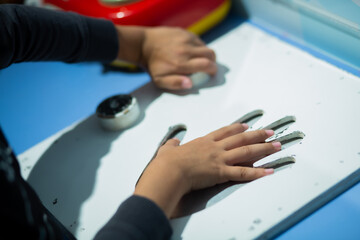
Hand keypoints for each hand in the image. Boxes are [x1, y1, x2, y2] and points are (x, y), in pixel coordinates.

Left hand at [114, 26, 216, 89]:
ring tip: (199, 60)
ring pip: (205, 46)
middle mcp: (185, 50)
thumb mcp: (160, 80)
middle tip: (208, 67)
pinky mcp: (184, 32)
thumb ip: (175, 84)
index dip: (213, 70)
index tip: (212, 73)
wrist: (143, 45)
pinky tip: (191, 51)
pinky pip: (198, 40)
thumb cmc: (152, 65)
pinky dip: (199, 46)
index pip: (207, 65)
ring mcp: (185, 39)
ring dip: (206, 54)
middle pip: (211, 54)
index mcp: (181, 64)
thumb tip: (190, 84)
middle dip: (213, 62)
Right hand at [134, 123, 280, 217]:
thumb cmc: (167, 161)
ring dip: (263, 149)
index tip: (247, 125)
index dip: (237, 128)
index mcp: (203, 141)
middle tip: (270, 132)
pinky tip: (269, 171)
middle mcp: (215, 148)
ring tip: (277, 146)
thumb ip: (172, 144)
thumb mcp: (168, 148)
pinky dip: (257, 172)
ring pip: (246, 152)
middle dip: (257, 135)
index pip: (224, 132)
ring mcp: (219, 159)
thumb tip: (173, 142)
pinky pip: (243, 173)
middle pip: (240, 139)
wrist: (169, 170)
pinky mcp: (221, 172)